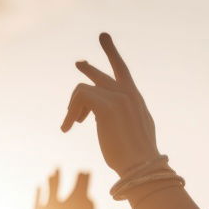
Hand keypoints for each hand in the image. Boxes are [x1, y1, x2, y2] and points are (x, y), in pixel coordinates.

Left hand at [61, 33, 160, 175]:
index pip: (123, 73)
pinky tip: (67, 128)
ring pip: (84, 89)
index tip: (104, 39)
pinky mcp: (107, 105)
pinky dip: (70, 112)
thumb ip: (122, 117)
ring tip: (71, 124)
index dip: (113, 56)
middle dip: (93, 65)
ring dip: (73, 107)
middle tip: (78, 63)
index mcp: (136, 101)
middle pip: (110, 69)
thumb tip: (103, 115)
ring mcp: (119, 97)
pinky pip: (79, 97)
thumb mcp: (133, 133)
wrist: (141, 168)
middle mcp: (129, 94)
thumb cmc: (136, 159)